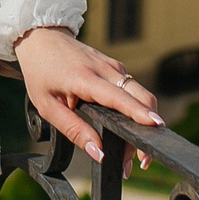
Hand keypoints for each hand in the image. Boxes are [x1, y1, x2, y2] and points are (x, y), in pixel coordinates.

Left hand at [14, 26, 162, 166]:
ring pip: (140, 95)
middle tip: (141, 160)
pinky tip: (127, 129)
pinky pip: (133, 90)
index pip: (118, 97)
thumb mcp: (48, 107)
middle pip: (141, 96)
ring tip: (132, 153)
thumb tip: (99, 153)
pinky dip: (136, 111)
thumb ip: (74, 130)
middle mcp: (104, 69)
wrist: (42, 38)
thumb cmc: (42, 72)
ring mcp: (113, 66)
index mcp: (84, 78)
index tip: (156, 125)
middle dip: (147, 128)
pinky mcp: (116, 68)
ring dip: (143, 122)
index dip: (138, 112)